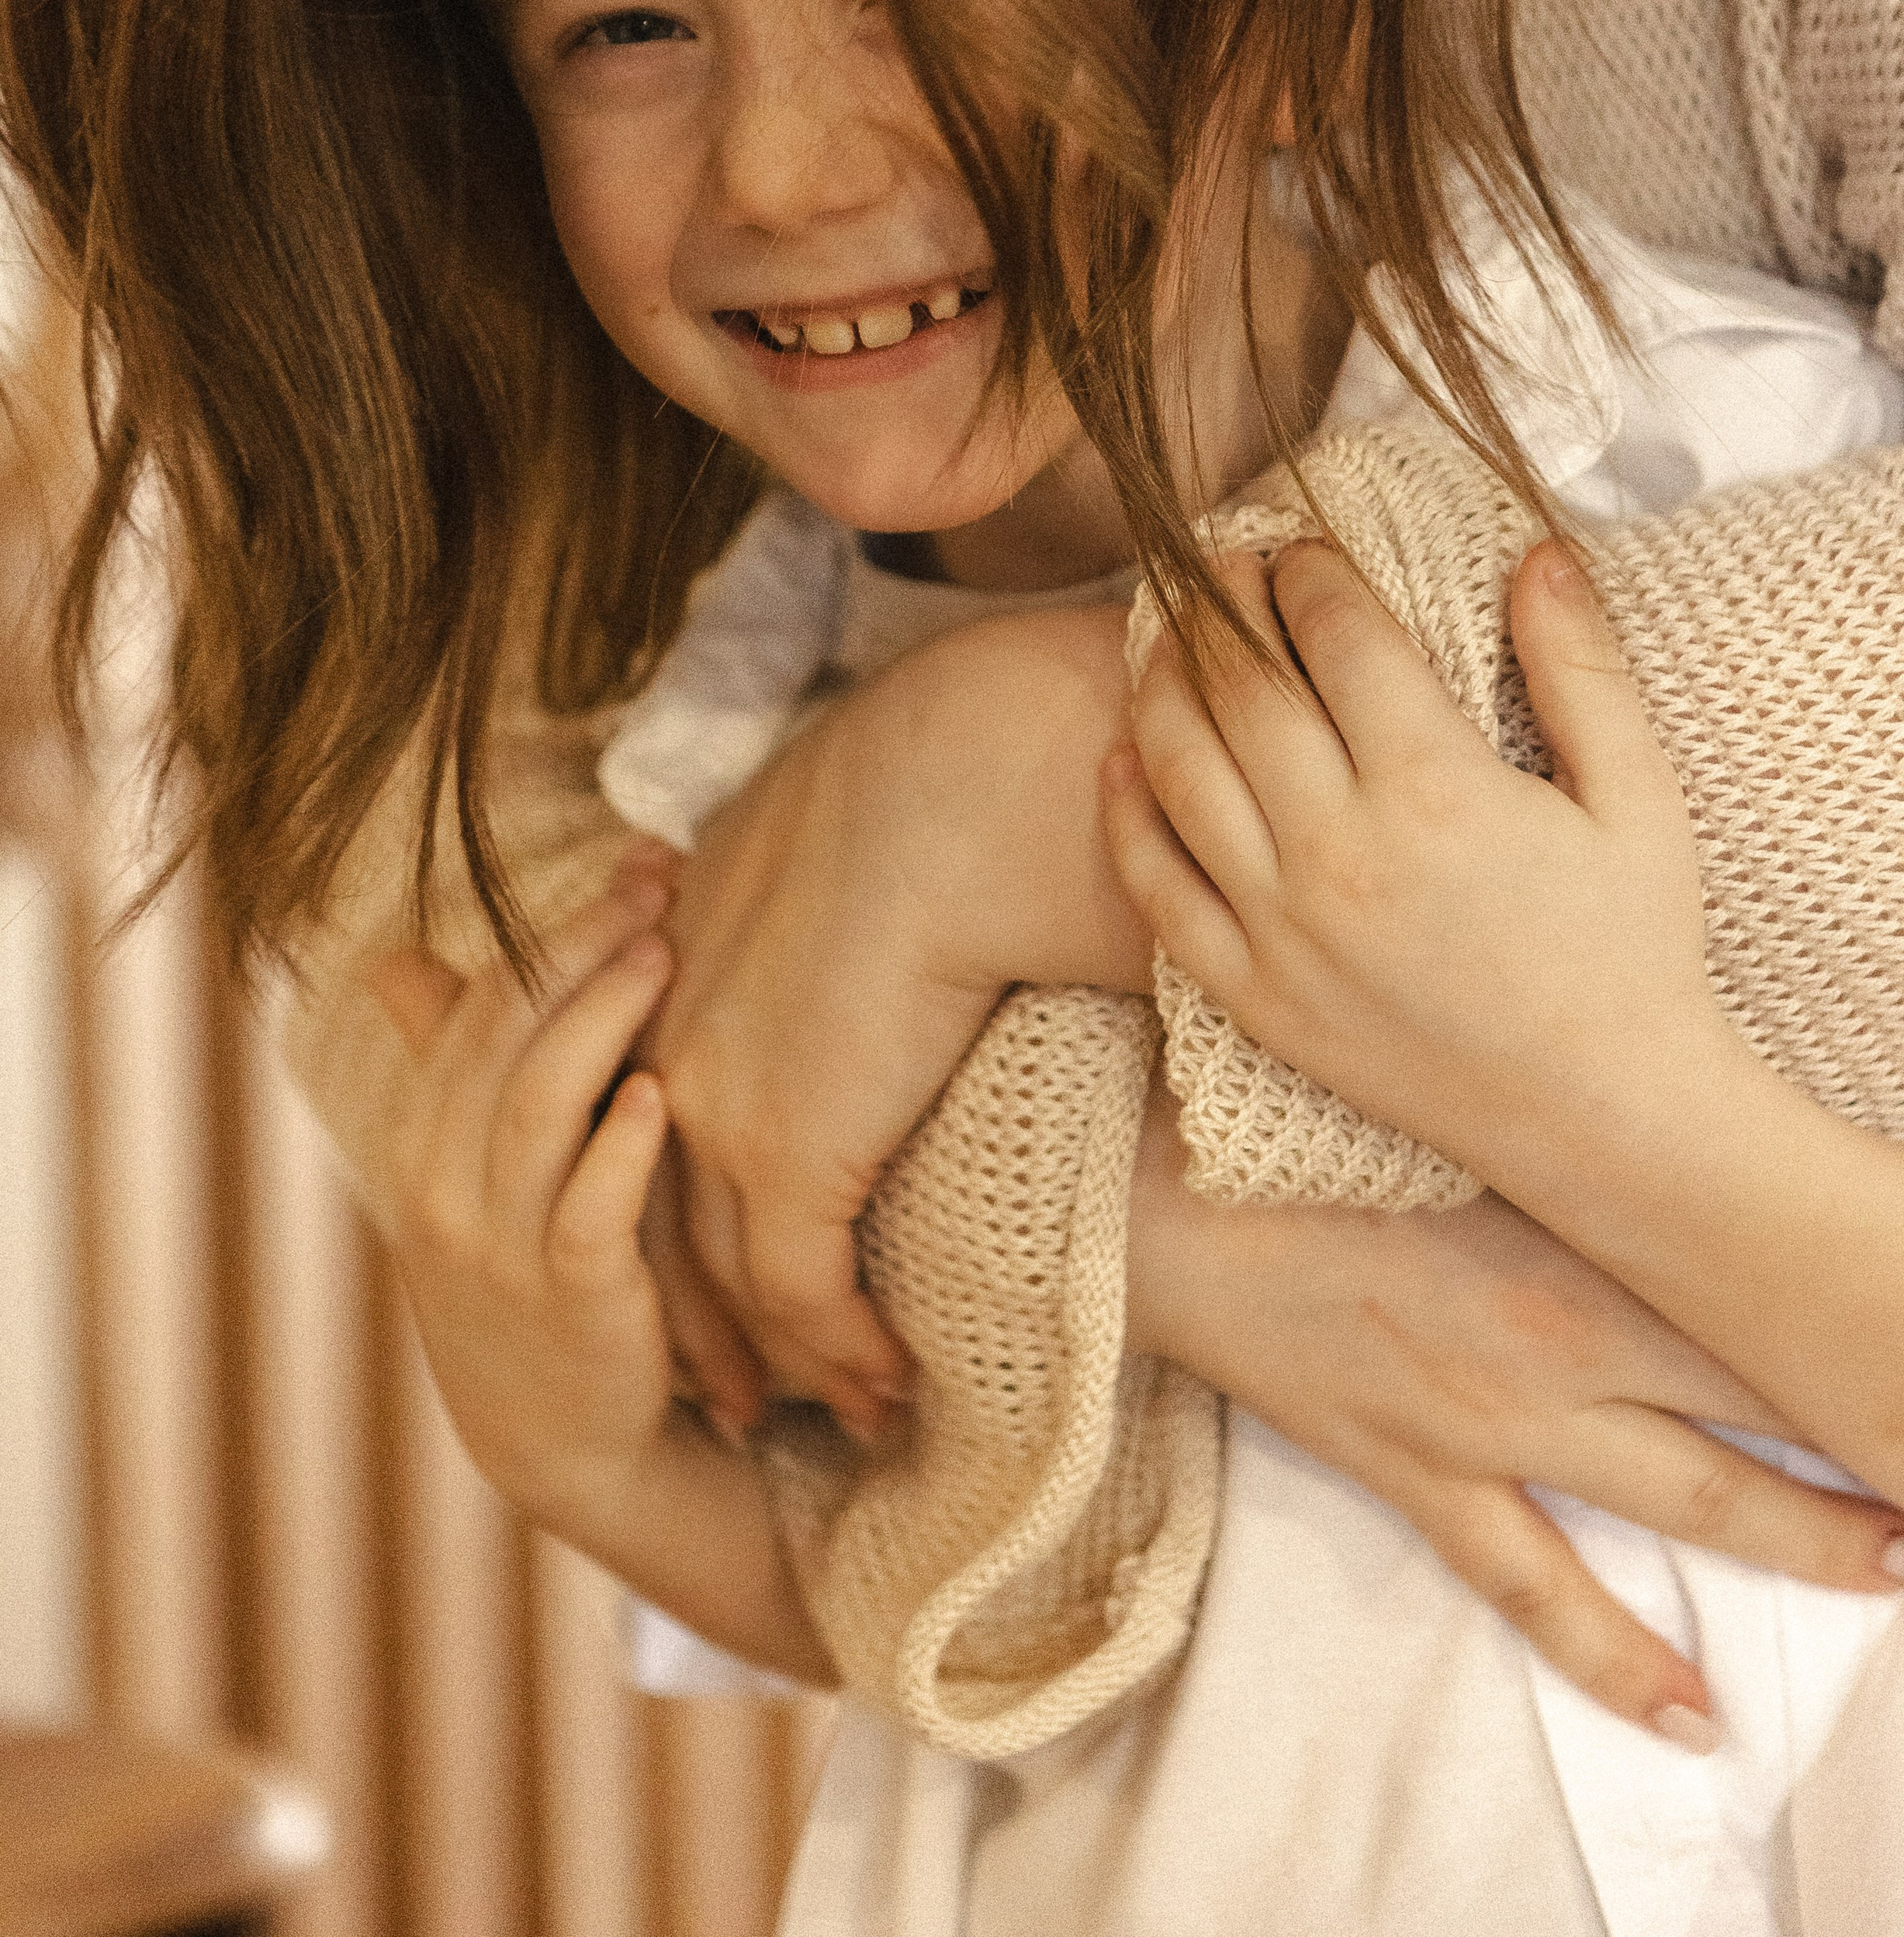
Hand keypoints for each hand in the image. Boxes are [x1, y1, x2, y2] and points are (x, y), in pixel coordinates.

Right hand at [371, 853, 833, 1679]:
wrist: (564, 1439)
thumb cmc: (530, 1270)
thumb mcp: (478, 1169)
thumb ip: (453, 1065)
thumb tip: (395, 959)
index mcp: (426, 1143)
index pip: (477, 1009)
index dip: (552, 929)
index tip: (634, 861)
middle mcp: (446, 1191)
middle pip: (504, 1041)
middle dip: (579, 950)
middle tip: (657, 878)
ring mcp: (505, 1252)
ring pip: (537, 1111)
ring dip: (599, 1023)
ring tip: (662, 953)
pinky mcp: (576, 1306)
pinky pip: (590, 1215)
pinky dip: (619, 1150)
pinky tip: (656, 1092)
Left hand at [651, 603, 1147, 1429]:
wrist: (963, 778)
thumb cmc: (946, 784)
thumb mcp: (845, 841)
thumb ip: (829, 902)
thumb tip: (879, 921)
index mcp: (682, 951)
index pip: (655, 1108)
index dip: (679, 1195)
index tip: (719, 1265)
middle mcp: (672, 1031)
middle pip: (660, 1207)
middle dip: (700, 1312)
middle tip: (738, 1392)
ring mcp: (715, 1095)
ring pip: (727, 1269)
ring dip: (781, 1354)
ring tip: (836, 1410)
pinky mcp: (786, 1146)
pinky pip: (799, 1289)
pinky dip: (842, 1347)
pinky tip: (890, 1380)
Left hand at [1109, 537, 1734, 1190]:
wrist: (1603, 1117)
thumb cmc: (1633, 949)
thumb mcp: (1639, 798)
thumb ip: (1583, 668)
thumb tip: (1540, 551)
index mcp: (1438, 790)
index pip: (1338, 635)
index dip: (1308, 571)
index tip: (1299, 545)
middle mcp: (1342, 854)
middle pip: (1245, 687)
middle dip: (1222, 605)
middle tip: (1217, 564)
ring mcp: (1285, 931)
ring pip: (1183, 770)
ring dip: (1163, 685)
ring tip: (1167, 637)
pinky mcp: (1255, 996)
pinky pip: (1159, 889)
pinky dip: (1128, 814)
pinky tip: (1122, 756)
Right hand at [1127, 1085, 1903, 1745]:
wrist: (1154, 1194)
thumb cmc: (1296, 1121)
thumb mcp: (1446, 1101)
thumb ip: (1555, 1116)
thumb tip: (1651, 1107)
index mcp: (1567, 1229)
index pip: (1747, 1281)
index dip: (1844, 1311)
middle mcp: (1558, 1337)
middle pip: (1754, 1399)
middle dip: (1863, 1436)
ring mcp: (1494, 1420)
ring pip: (1686, 1496)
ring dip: (1803, 1537)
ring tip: (1903, 1569)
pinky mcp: (1422, 1475)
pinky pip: (1538, 1586)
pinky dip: (1619, 1656)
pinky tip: (1694, 1716)